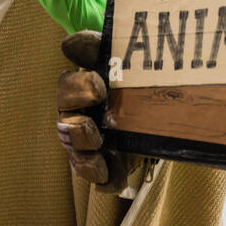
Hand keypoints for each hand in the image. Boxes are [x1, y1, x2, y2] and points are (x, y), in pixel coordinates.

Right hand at [55, 30, 134, 193]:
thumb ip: (96, 47)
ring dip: (85, 154)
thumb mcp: (117, 58)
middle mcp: (79, 120)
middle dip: (77, 123)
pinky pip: (102, 181)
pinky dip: (108, 180)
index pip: (67, 87)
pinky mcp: (110, 167)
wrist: (159, 107)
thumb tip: (67, 44)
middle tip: (93, 121)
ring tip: (98, 148)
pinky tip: (116, 176)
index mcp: (79, 91)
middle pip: (66, 126)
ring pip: (78, 157)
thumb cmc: (129, 78)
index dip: (78, 87)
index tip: (99, 84)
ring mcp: (92, 147)